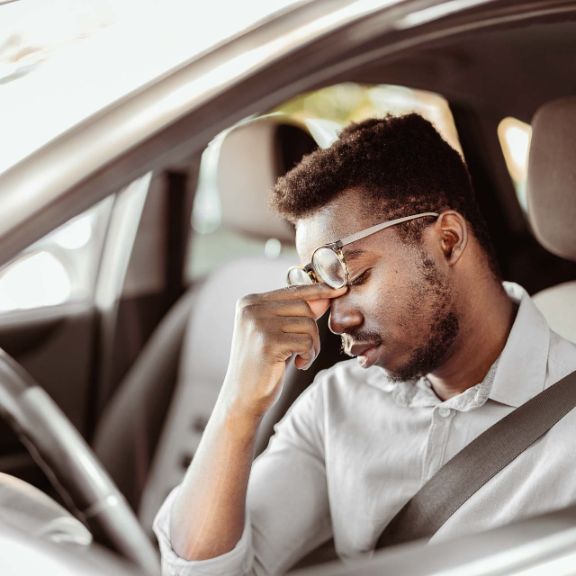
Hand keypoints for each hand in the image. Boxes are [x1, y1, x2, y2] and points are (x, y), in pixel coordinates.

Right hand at [220, 284, 346, 417]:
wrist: (242, 397)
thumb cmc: (262, 364)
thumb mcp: (277, 333)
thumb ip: (295, 313)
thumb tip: (326, 296)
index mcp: (250, 302)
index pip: (293, 290)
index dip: (318, 290)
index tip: (339, 289)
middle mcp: (251, 308)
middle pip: (304, 307)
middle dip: (313, 330)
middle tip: (305, 350)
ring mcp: (258, 324)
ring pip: (308, 324)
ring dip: (312, 345)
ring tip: (299, 358)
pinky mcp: (268, 342)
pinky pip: (306, 341)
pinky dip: (309, 355)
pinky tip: (298, 364)